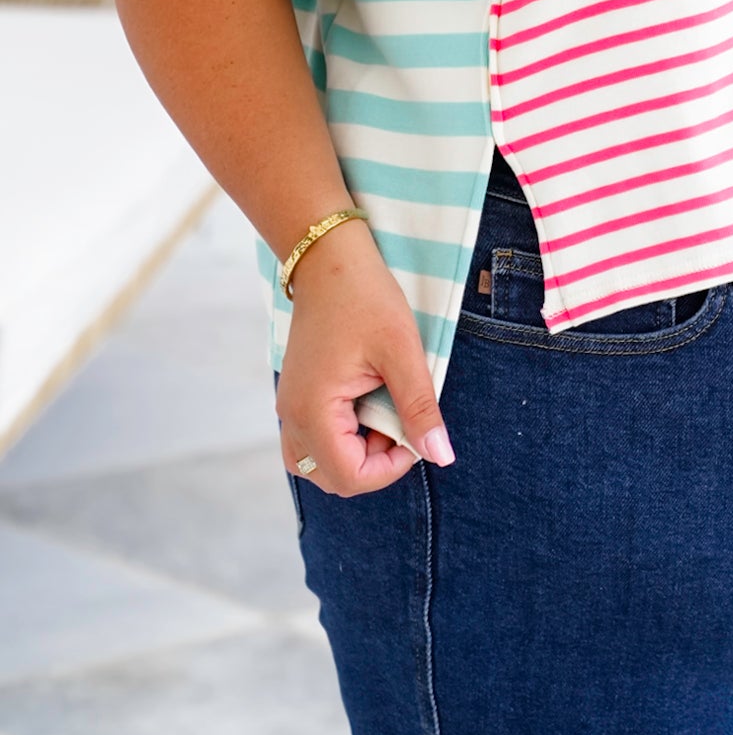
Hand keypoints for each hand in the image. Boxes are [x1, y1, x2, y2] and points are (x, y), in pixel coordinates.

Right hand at [276, 230, 455, 494]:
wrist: (329, 258)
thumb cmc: (366, 298)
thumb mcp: (402, 352)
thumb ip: (419, 408)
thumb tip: (440, 456)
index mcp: (314, 409)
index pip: (349, 476)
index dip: (389, 468)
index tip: (416, 434)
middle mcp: (291, 414)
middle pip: (329, 477)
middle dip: (372, 464)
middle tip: (400, 424)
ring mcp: (289, 405)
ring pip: (315, 462)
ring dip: (353, 454)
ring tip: (382, 417)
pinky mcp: (296, 393)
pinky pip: (311, 438)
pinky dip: (340, 437)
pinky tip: (366, 406)